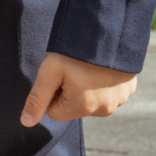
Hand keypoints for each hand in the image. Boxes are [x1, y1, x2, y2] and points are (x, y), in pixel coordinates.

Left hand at [20, 53, 138, 126]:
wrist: (109, 31)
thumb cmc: (74, 51)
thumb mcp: (50, 71)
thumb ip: (37, 99)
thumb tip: (26, 123)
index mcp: (84, 108)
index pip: (54, 111)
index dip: (52, 92)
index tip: (59, 75)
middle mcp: (104, 110)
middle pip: (74, 107)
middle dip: (70, 90)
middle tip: (74, 68)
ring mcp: (119, 100)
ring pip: (91, 100)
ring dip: (87, 87)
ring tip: (89, 66)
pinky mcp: (129, 90)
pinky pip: (109, 92)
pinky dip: (103, 82)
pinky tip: (102, 67)